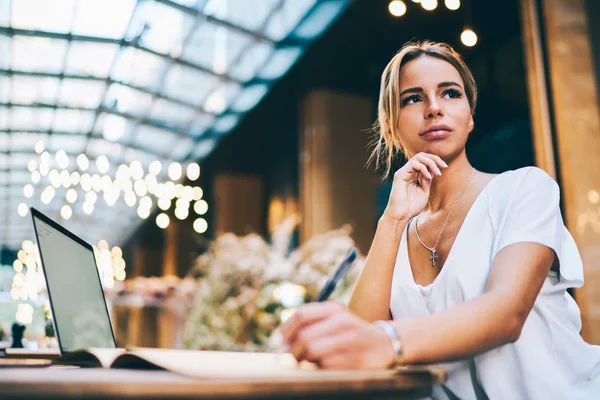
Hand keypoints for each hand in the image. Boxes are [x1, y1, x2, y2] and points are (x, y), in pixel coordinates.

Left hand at [279, 302, 395, 368]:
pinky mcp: (355, 359)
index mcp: (334, 309)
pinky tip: (323, 366)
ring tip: (306, 362)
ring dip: (304, 360)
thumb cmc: (350, 333)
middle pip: (304, 336)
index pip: (302, 314)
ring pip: (313, 351)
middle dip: (293, 350)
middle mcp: (343, 321)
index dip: (287, 329)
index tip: (281, 341)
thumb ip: (310, 324)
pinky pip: (326, 365)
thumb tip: (281, 342)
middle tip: (291, 358)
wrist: (385, 343)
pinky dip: (319, 368)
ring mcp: (350, 340)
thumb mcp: (334, 320)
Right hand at [382, 153, 447, 221]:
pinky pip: (413, 163)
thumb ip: (427, 181)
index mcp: (413, 175)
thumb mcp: (424, 191)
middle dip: (435, 159)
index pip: (424, 161)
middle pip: (422, 155)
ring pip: (418, 157)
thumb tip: (434, 170)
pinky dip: (423, 168)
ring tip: (437, 172)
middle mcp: (408, 172)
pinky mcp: (400, 174)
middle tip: (443, 166)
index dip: (435, 161)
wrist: (400, 215)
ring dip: (430, 162)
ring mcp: (403, 172)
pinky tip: (428, 177)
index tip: (444, 167)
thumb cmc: (411, 207)